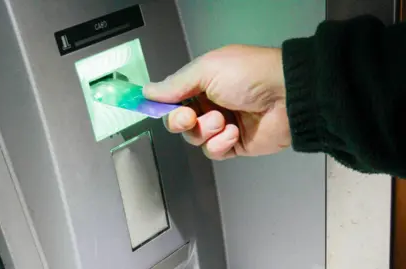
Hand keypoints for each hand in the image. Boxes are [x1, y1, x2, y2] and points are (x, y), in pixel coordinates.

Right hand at [143, 45, 290, 159]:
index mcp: (203, 83)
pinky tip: (234, 133)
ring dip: (205, 131)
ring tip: (223, 120)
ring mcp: (222, 126)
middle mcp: (210, 104)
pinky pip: (213, 152)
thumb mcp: (207, 69)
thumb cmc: (247, 75)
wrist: (288, 96)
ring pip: (194, 138)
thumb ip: (176, 84)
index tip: (151, 108)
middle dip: (180, 121)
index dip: (162, 105)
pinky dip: (220, 144)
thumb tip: (147, 92)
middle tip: (190, 117)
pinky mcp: (235, 145)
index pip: (173, 98)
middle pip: (179, 122)